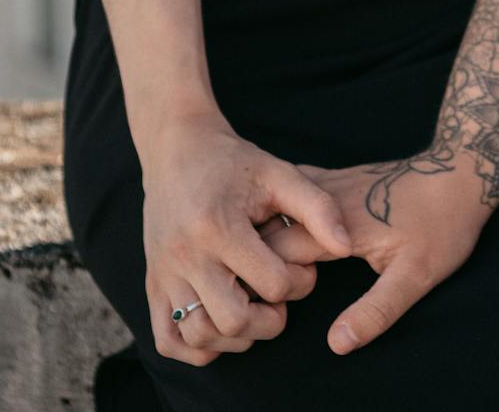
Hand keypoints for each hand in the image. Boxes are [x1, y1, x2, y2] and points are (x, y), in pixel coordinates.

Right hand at [136, 105, 353, 365]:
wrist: (177, 150)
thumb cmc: (235, 163)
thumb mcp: (281, 174)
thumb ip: (318, 208)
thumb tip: (345, 247)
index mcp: (218, 226)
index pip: (271, 284)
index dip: (299, 282)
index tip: (299, 265)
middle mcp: (185, 255)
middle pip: (234, 321)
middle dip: (270, 320)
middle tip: (278, 296)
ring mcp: (164, 274)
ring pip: (200, 337)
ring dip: (237, 338)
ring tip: (253, 309)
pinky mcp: (152, 285)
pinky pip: (167, 342)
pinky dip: (197, 348)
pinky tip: (221, 325)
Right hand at [263, 154, 492, 355]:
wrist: (463, 171)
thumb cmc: (443, 225)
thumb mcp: (417, 275)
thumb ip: (377, 310)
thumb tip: (337, 343)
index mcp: (339, 225)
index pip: (275, 251)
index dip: (263, 279)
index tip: (266, 300)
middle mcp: (326, 199)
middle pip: (266, 228)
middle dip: (252, 257)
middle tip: (250, 287)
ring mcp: (329, 183)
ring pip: (273, 206)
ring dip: (258, 233)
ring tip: (251, 262)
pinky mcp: (337, 179)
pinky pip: (289, 193)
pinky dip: (273, 212)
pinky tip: (270, 228)